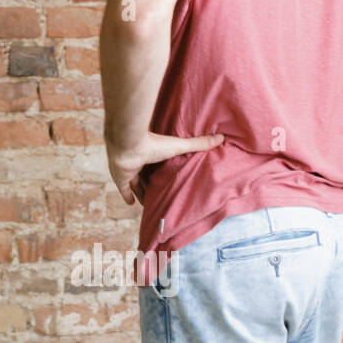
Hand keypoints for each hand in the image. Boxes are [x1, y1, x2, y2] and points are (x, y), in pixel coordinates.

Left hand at [107, 131, 224, 204]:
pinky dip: (127, 197)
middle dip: (153, 185)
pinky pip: (124, 190)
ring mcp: (129, 171)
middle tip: (163, 196)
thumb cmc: (152, 143)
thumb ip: (198, 144)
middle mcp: (140, 163)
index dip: (164, 173)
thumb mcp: (178, 146)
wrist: (128, 144)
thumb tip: (221, 138)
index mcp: (152, 154)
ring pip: (137, 185)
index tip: (171, 180)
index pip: (159, 165)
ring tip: (151, 204)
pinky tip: (132, 204)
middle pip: (148, 177)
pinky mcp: (121, 179)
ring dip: (142, 193)